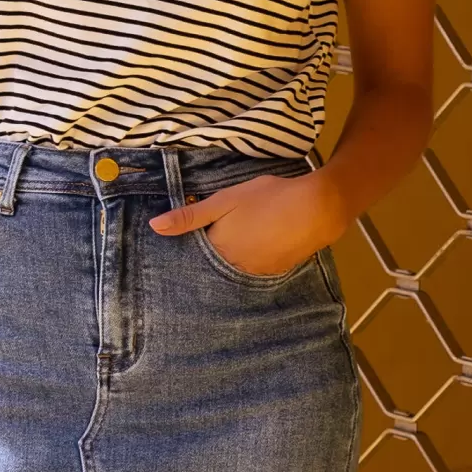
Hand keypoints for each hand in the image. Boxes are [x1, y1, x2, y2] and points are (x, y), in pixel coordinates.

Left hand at [149, 170, 345, 277]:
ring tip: (238, 239)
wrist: (317, 209)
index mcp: (218, 250)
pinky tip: (258, 244)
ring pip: (235, 268)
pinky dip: (251, 258)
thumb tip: (154, 227)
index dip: (190, 246)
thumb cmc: (267, 198)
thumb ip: (190, 216)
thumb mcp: (224, 200)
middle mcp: (234, 268)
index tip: (188, 239)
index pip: (193, 256)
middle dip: (210, 255)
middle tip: (218, 235)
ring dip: (231, 258)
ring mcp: (257, 273)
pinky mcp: (276, 271)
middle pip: (214, 265)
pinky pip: (255, 268)